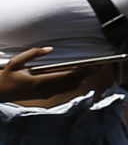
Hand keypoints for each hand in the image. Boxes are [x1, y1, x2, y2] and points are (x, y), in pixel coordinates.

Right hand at [0, 46, 116, 105]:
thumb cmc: (6, 76)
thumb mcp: (16, 62)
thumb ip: (33, 54)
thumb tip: (49, 49)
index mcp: (40, 82)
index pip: (67, 76)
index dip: (82, 71)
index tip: (93, 64)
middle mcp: (46, 90)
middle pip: (73, 82)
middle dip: (87, 74)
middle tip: (100, 65)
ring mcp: (46, 94)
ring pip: (70, 87)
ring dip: (83, 78)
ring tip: (93, 69)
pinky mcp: (46, 96)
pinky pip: (64, 89)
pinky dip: (75, 82)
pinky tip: (80, 76)